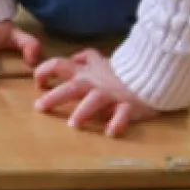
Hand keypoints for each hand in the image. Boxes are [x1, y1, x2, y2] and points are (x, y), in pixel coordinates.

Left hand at [31, 48, 164, 137]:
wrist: (151, 76)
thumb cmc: (122, 73)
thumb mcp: (102, 60)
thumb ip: (87, 58)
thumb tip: (74, 57)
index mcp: (85, 72)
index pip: (59, 65)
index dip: (44, 71)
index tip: (37, 82)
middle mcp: (94, 83)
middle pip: (71, 87)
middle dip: (54, 96)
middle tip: (40, 107)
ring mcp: (111, 95)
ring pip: (95, 100)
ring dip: (83, 111)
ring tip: (73, 124)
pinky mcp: (127, 106)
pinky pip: (122, 114)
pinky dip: (117, 122)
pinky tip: (111, 132)